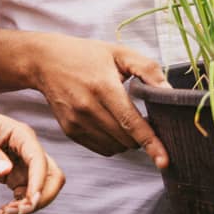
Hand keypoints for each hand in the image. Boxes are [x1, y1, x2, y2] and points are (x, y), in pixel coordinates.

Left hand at [0, 103, 64, 213]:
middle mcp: (28, 150)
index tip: (30, 201)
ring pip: (42, 189)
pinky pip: (27, 195)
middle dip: (42, 197)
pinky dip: (19, 206)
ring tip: (5, 212)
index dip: (38, 181)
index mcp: (22, 135)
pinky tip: (2, 211)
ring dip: (30, 205)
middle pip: (52, 176)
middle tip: (20, 210)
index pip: (39, 159)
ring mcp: (25, 165)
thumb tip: (5, 171)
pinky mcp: (17, 177)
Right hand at [32, 35, 168, 168]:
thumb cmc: (85, 54)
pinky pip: (102, 148)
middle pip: (126, 138)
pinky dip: (113, 142)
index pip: (131, 121)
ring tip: (123, 117)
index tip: (164, 160)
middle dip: (142, 136)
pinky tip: (110, 123)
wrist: (45, 61)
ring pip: (115, 147)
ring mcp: (77, 121)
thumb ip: (147, 69)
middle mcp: (88, 107)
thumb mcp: (119, 52)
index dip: (151, 143)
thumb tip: (169, 92)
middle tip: (143, 118)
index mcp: (103, 86)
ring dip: (127, 140)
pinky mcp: (70, 130)